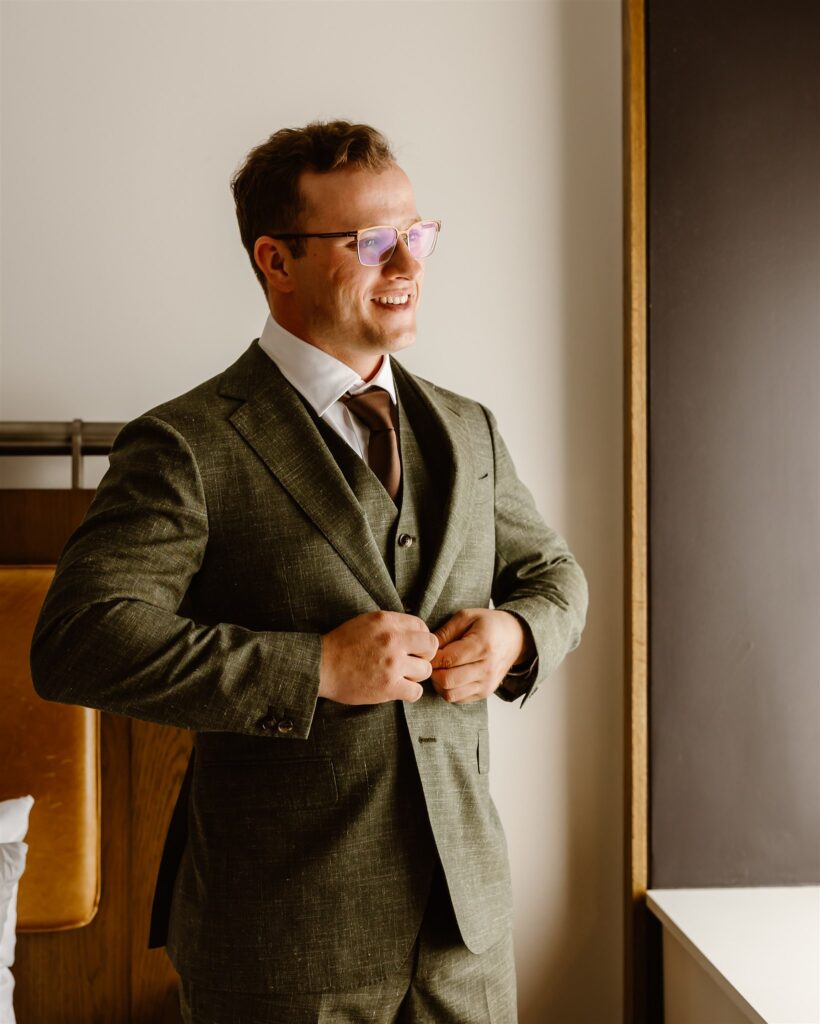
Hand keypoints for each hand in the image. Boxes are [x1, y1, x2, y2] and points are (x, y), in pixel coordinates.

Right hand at [319, 610, 437, 704]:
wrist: (321, 666)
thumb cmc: (342, 644)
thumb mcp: (367, 622)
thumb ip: (391, 624)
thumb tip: (415, 631)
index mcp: (387, 621)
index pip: (422, 626)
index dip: (420, 638)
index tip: (412, 647)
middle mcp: (392, 639)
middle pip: (431, 646)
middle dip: (424, 655)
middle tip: (412, 662)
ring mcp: (392, 664)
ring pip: (425, 670)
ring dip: (416, 675)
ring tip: (402, 676)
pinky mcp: (389, 686)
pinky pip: (416, 691)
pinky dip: (410, 692)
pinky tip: (399, 689)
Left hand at [430, 609, 531, 703]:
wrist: (515, 638)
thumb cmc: (488, 624)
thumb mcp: (466, 616)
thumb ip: (445, 632)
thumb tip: (428, 649)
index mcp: (482, 645)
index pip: (448, 660)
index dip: (432, 657)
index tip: (429, 651)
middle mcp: (486, 668)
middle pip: (447, 680)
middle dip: (433, 672)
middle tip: (432, 661)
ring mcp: (487, 684)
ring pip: (450, 694)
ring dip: (438, 683)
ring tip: (440, 669)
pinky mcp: (485, 693)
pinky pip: (458, 699)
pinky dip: (448, 690)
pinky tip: (449, 675)